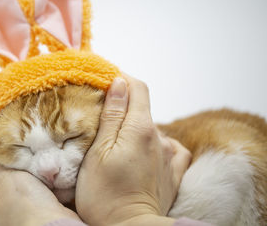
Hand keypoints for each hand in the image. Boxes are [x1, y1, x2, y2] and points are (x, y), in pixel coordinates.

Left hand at [0, 146, 79, 225]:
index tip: (12, 154)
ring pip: (32, 192)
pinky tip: (55, 181)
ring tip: (44, 167)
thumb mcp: (5, 179)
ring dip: (39, 181)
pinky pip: (47, 199)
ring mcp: (25, 219)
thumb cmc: (26, 210)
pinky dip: (52, 190)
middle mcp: (4, 219)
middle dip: (23, 173)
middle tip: (30, 159)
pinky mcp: (44, 218)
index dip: (2, 166)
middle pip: (12, 186)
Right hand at [75, 74, 191, 225]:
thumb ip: (112, 115)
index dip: (121, 79)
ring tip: (116, 142)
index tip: (104, 81)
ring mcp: (169, 154)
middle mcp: (160, 137)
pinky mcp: (174, 171)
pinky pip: (169, 146)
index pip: (137, 87)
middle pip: (142, 107)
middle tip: (100, 116)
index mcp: (140, 128)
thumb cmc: (104, 193)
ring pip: (151, 127)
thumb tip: (119, 83)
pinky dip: (155, 143)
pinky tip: (143, 152)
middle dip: (122, 105)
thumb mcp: (99, 151)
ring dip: (135, 127)